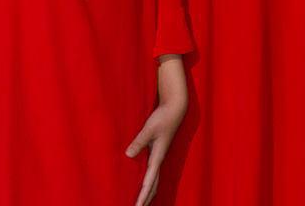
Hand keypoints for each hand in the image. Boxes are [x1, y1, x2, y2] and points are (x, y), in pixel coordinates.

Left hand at [126, 55, 186, 205]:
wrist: (175, 107)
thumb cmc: (163, 117)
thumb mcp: (149, 128)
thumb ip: (139, 141)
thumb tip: (128, 155)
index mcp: (157, 156)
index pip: (149, 181)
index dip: (143, 195)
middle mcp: (159, 158)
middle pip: (154, 185)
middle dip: (147, 198)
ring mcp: (159, 155)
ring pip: (155, 179)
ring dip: (150, 192)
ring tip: (144, 202)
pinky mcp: (158, 150)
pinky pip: (153, 171)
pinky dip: (150, 181)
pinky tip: (146, 182)